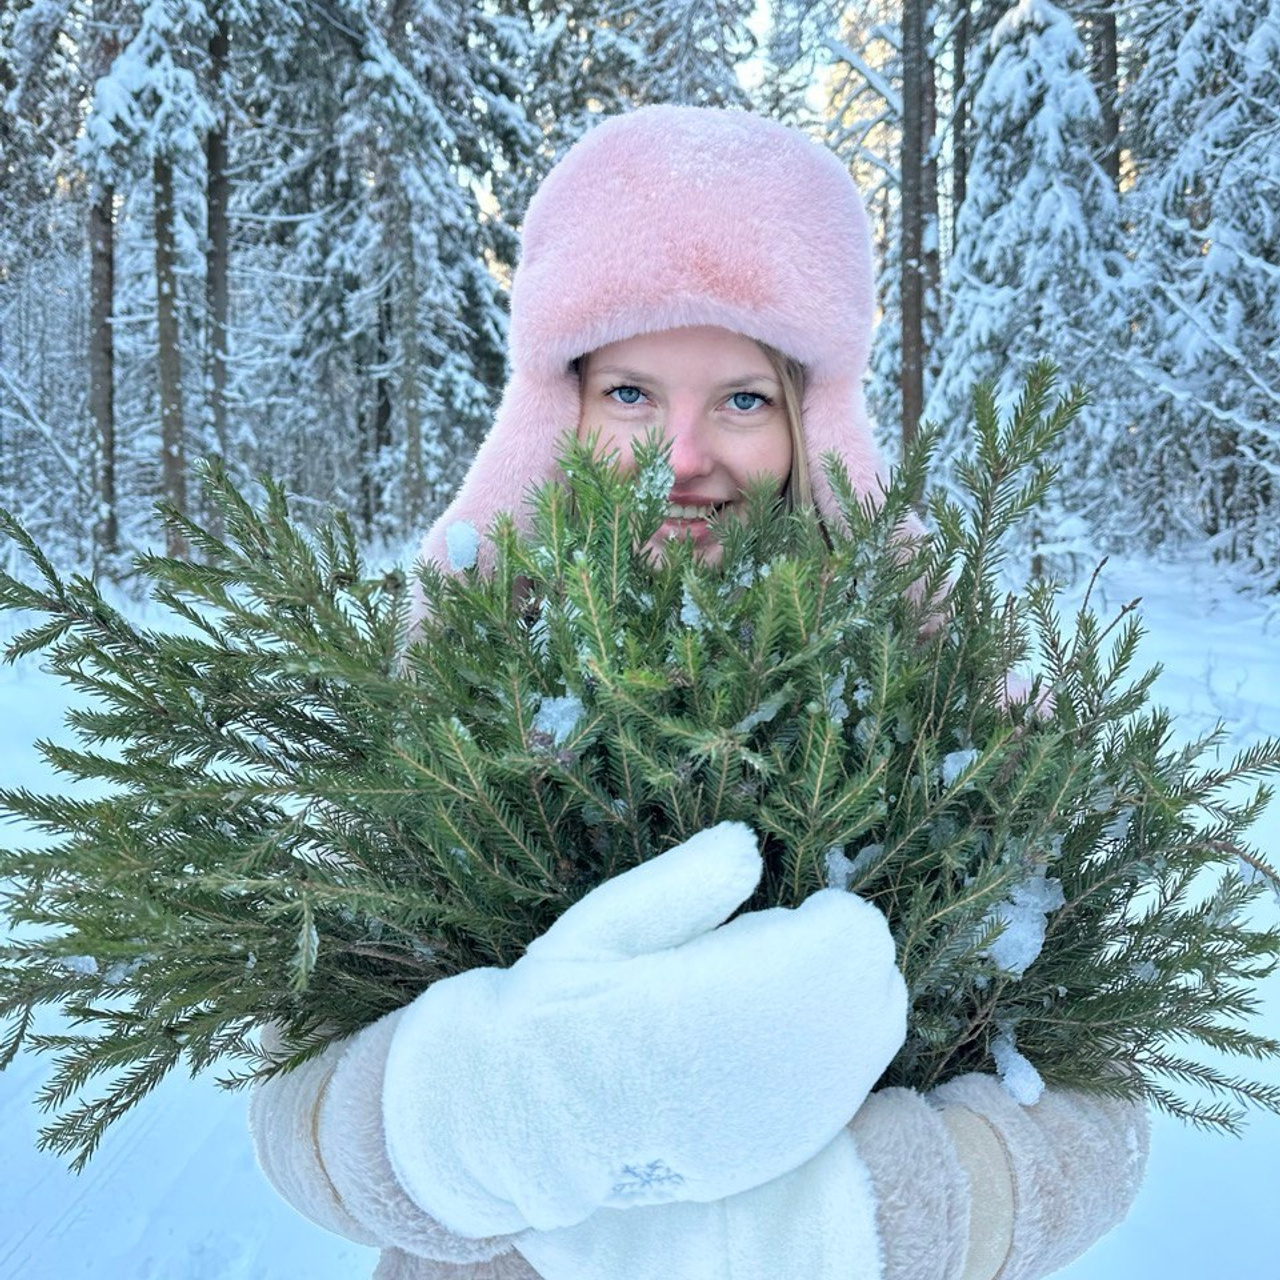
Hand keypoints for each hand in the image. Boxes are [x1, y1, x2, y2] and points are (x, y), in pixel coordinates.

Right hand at [382, 822, 907, 1236]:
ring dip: (836, 996)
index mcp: (737, 999)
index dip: (822, 913)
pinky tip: (762, 1042)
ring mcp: (788, 1118)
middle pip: (876, 981)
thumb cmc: (558, 1010)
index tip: (771, 914)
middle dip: (833, 950)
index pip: (853, 937)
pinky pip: (850, 1080)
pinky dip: (829, 1047)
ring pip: (873, 1030)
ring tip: (756, 995)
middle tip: (759, 950)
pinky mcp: (783, 1150)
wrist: (527, 1121)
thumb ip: (685, 885)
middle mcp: (779, 1067)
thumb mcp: (604, 926)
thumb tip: (748, 844)